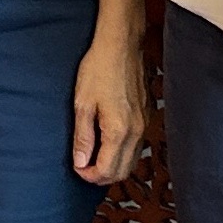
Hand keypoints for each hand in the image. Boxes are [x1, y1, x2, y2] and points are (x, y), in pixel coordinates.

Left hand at [71, 24, 144, 182]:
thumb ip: (83, 137)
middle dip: (102, 176)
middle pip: (122, 171)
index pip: (107, 170)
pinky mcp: (146, 116)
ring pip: (132, 161)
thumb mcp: (82, 104)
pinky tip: (107, 144)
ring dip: (113, 166)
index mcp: (118, 131)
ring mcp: (144, 124)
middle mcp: (136, 132)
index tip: (76, 168)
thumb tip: (81, 163)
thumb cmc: (98, 69)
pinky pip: (137, 146)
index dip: (89, 175)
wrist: (121, 46)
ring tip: (93, 157)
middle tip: (83, 166)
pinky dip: (123, 154)